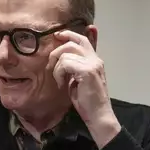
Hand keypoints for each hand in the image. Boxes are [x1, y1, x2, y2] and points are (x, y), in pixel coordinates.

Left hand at [47, 30, 120, 147]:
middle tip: (51, 65)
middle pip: (72, 42)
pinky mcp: (87, 71)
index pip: (82, 39)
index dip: (68, 34)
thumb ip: (72, 67)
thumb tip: (60, 58)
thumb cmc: (87, 101)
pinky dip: (59, 73)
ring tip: (59, 79)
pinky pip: (66, 63)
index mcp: (94, 60)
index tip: (57, 36)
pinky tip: (61, 84)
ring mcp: (92, 64)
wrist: (98, 115)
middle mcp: (95, 59)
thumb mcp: (77, 80)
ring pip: (66, 53)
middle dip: (57, 51)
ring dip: (57, 66)